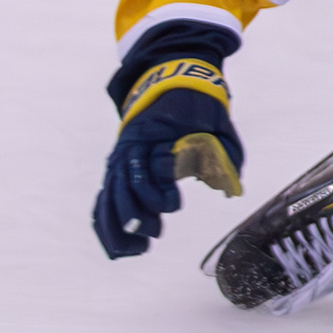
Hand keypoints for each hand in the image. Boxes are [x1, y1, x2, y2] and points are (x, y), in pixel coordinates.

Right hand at [93, 52, 243, 256]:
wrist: (173, 82)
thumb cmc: (199, 107)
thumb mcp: (218, 124)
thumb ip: (224, 156)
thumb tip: (228, 189)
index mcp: (155, 134)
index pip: (149, 168)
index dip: (159, 190)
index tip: (174, 205)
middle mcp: (131, 148)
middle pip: (123, 188)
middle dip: (136, 216)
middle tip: (154, 234)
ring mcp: (121, 159)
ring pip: (108, 198)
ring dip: (118, 228)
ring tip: (134, 251)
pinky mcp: (118, 169)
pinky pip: (104, 199)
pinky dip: (106, 223)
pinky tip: (116, 247)